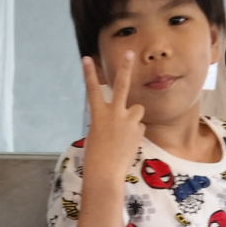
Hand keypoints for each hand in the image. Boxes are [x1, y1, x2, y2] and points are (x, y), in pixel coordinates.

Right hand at [82, 51, 145, 180]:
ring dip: (134, 116)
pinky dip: (135, 134)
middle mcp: (114, 113)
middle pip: (121, 85)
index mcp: (98, 114)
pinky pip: (139, 127)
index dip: (89, 73)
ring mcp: (128, 121)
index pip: (92, 89)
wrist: (105, 173)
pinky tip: (128, 145)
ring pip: (137, 109)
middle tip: (129, 53)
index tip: (86, 58)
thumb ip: (107, 121)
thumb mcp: (96, 134)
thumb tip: (120, 118)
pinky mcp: (138, 131)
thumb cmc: (96, 157)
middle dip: (125, 68)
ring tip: (127, 131)